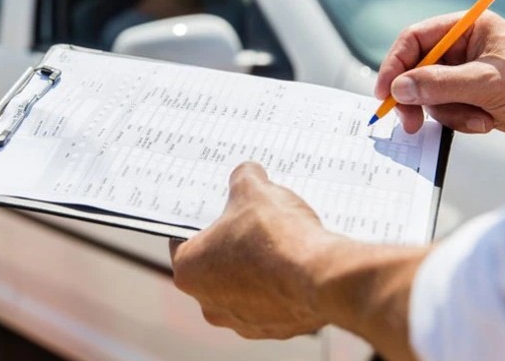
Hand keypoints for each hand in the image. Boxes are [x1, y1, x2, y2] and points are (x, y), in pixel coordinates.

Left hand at [170, 162, 428, 360]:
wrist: (321, 277)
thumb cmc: (275, 236)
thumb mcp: (254, 190)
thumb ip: (243, 178)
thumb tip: (247, 174)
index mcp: (188, 270)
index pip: (183, 239)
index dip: (202, 220)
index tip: (218, 209)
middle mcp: (208, 304)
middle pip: (214, 265)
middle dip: (231, 244)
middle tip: (251, 222)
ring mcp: (242, 322)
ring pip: (244, 287)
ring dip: (257, 268)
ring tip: (279, 242)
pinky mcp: (274, 330)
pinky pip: (272, 302)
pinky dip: (281, 286)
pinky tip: (296, 264)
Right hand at [375, 11, 504, 138]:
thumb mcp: (487, 82)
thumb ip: (440, 83)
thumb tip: (400, 88)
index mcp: (468, 28)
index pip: (416, 39)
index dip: (395, 64)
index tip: (386, 92)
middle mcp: (463, 47)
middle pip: (417, 69)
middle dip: (417, 97)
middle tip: (410, 122)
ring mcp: (465, 73)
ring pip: (429, 94)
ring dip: (448, 113)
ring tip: (478, 119)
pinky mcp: (470, 96)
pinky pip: (445, 109)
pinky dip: (460, 120)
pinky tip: (485, 121)